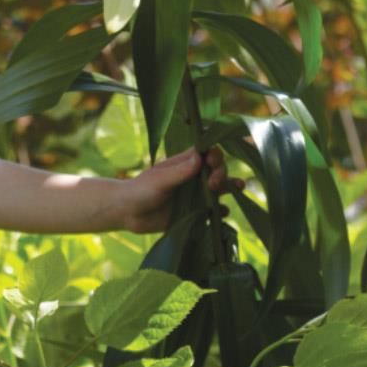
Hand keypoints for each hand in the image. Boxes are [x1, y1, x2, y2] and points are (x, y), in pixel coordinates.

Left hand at [121, 147, 242, 233]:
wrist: (128, 213)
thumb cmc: (141, 189)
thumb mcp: (160, 179)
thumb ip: (179, 171)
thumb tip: (200, 157)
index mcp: (185, 163)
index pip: (207, 153)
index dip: (214, 155)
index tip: (212, 161)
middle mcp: (193, 177)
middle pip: (217, 170)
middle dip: (222, 173)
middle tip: (215, 184)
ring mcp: (195, 195)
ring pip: (220, 189)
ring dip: (230, 187)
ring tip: (239, 187)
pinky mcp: (195, 213)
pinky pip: (213, 212)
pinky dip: (221, 212)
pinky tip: (222, 213)